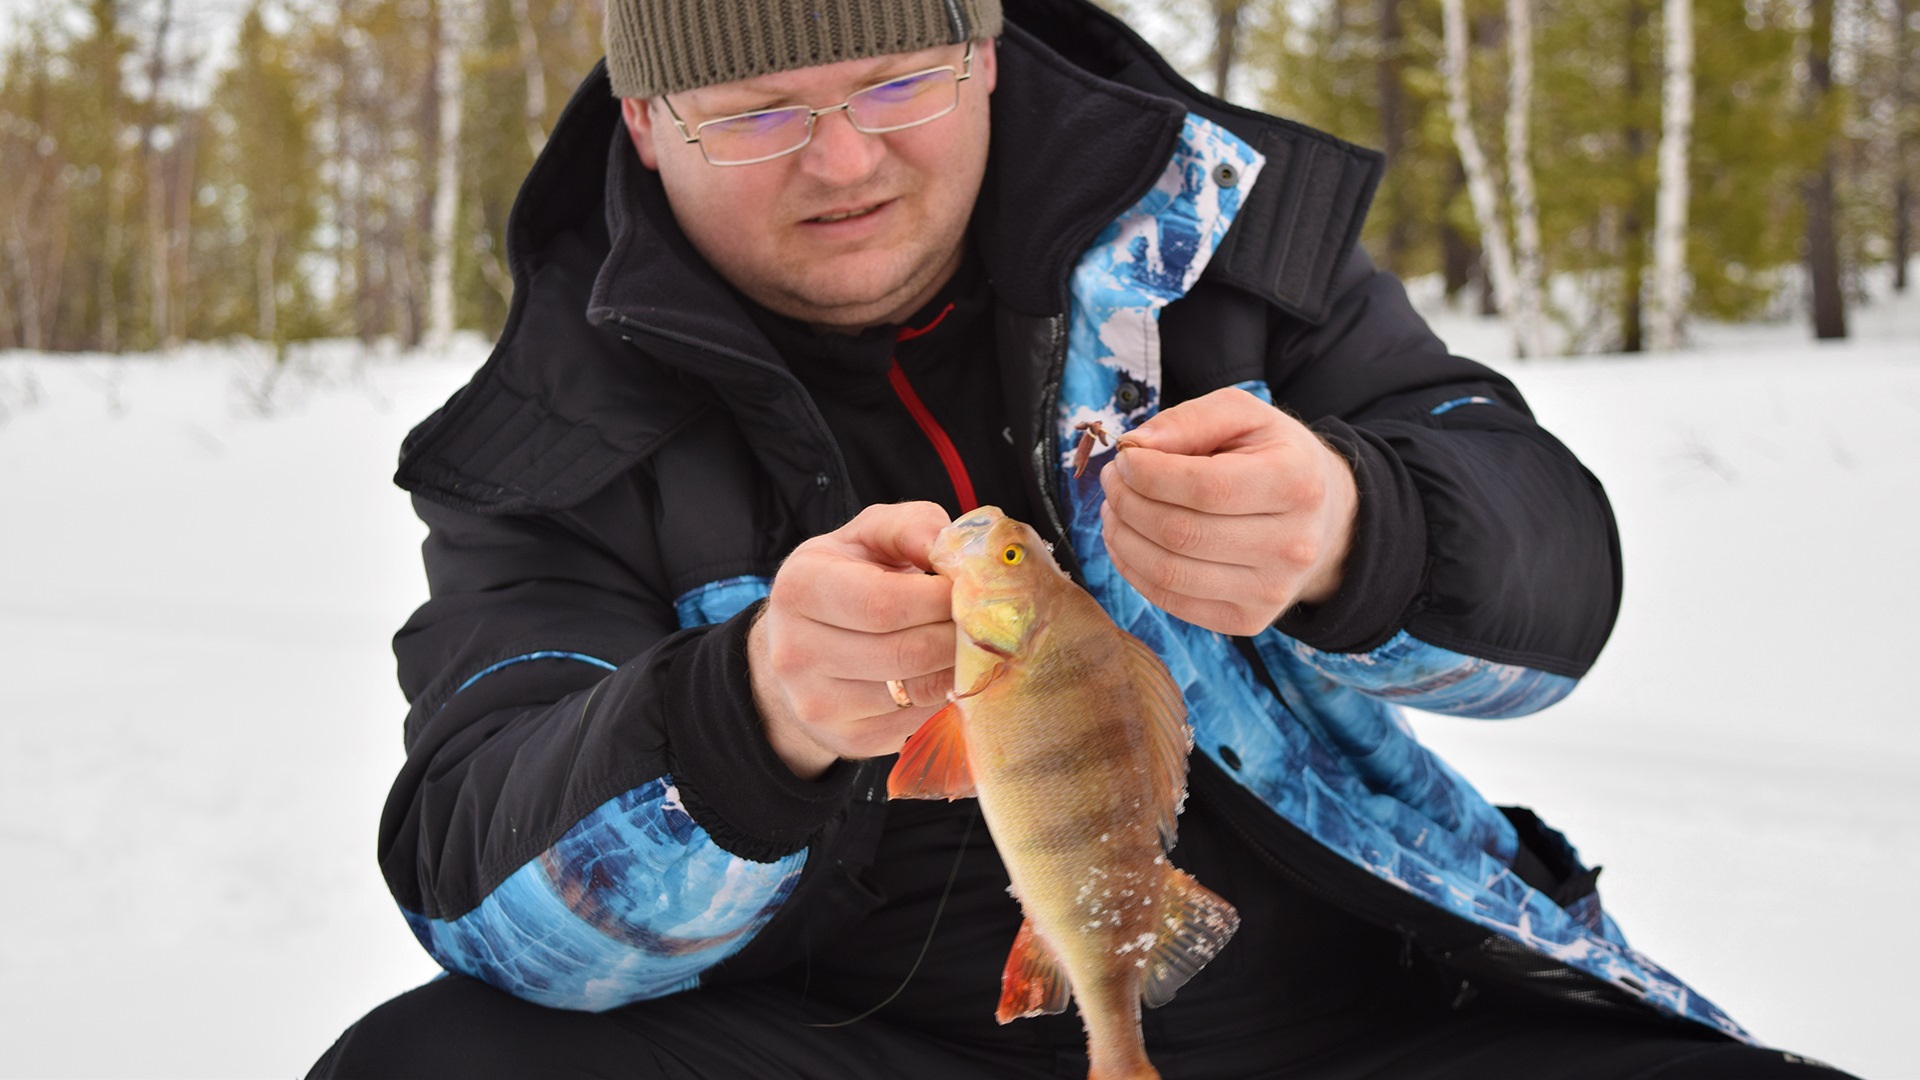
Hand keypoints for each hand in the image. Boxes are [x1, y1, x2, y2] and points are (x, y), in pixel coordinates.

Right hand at [748, 502, 956, 778]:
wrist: (800, 646)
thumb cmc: (846, 579)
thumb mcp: (868, 537)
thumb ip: (910, 528)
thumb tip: (953, 549)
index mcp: (801, 588)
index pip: (884, 602)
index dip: (940, 598)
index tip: (971, 590)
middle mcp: (796, 651)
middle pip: (906, 652)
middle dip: (958, 636)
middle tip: (984, 622)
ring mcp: (817, 703)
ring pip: (916, 691)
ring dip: (958, 669)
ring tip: (969, 645)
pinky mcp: (846, 740)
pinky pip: (916, 722)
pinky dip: (943, 698)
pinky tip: (944, 673)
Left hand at [1098, 387, 1357, 636]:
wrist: (1322, 517)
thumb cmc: (1271, 457)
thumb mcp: (1244, 415)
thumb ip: (1190, 420)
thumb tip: (1134, 446)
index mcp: (1296, 483)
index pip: (1203, 487)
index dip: (1148, 474)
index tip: (1125, 458)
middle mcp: (1292, 545)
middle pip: (1180, 533)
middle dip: (1127, 502)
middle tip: (1112, 480)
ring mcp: (1272, 591)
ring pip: (1169, 573)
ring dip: (1122, 538)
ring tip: (1114, 508)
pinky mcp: (1248, 620)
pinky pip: (1171, 601)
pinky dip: (1133, 570)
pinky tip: (1126, 540)